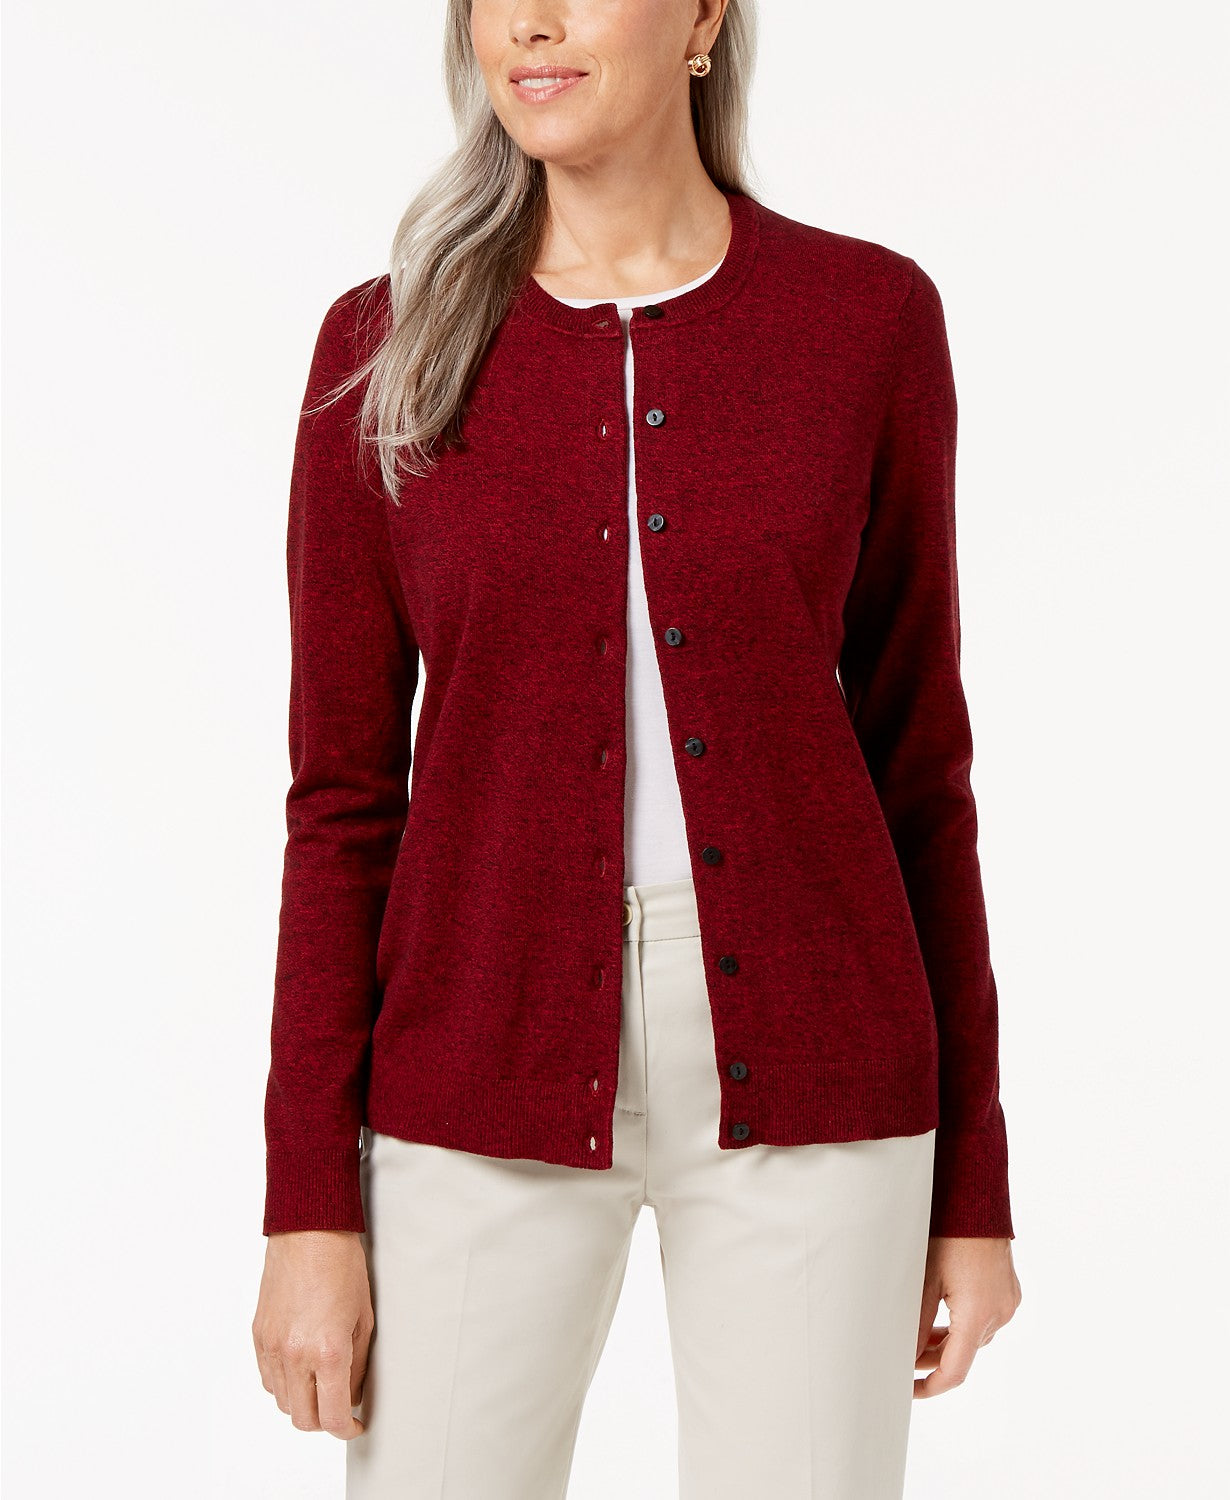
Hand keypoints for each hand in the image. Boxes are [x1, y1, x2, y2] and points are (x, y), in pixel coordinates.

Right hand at [252, 1230, 374, 1437]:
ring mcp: (272, 1346)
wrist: (309, 1232)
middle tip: (339, 1408)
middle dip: (324, 1421)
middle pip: (303, 1419)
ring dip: (303, 1402)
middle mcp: (295, 1354)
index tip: (354, 1426)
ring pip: (282, 1402)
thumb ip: (357, 1365)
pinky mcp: (258, 1335)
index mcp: (328, 1351)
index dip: (346, 1430)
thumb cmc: (343, 1266)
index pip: (332, 1416)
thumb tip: (352, 1395)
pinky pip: (267, 1378)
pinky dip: (284, 1383)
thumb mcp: (364, 1318)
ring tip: (321, 1383)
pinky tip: (301, 1366)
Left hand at [914, 1236, 1020, 1396]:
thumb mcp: (925, 1279)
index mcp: (978, 1315)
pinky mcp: (1009, 1292)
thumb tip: (902, 1355)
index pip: (955, 1370)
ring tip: (918, 1335)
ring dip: (947, 1341)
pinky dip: (962, 1324)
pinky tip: (941, 1317)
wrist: (977, 1202)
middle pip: (964, 1354)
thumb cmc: (949, 1234)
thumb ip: (915, 1322)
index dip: (930, 1386)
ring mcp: (1007, 1303)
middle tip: (903, 1357)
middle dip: (933, 1359)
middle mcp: (999, 1314)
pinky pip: (984, 1320)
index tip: (909, 1390)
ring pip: (973, 1338)